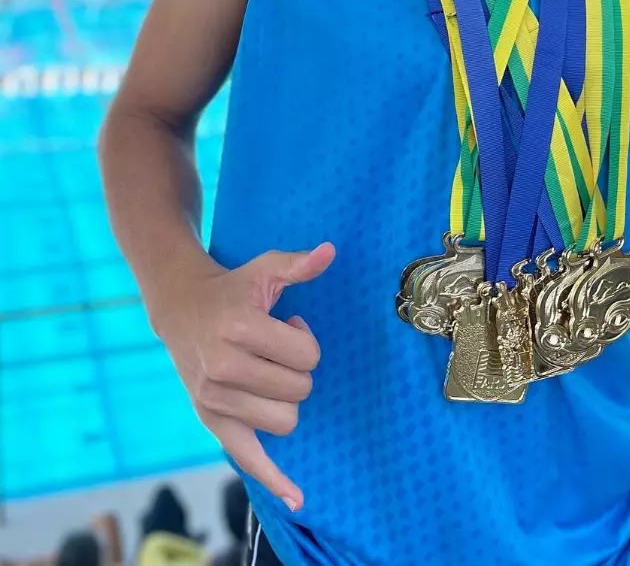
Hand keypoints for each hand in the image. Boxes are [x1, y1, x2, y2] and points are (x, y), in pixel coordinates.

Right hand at [153, 242, 335, 512]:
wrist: (181, 308)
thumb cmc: (234, 288)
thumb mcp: (265, 268)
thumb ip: (298, 264)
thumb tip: (330, 251)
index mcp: (238, 329)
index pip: (305, 356)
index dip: (305, 341)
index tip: (288, 325)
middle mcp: (222, 367)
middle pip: (299, 390)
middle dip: (298, 369)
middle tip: (275, 349)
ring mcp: (214, 399)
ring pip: (285, 420)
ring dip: (286, 397)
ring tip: (266, 370)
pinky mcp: (211, 420)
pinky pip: (248, 458)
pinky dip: (275, 479)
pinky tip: (298, 496)